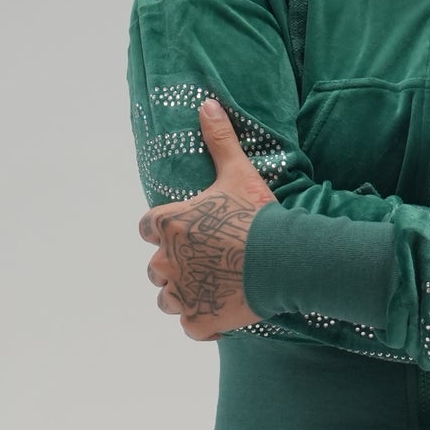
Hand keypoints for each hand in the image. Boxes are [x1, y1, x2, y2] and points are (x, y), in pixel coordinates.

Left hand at [138, 96, 275, 337]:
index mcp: (168, 225)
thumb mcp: (237, 172)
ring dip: (183, 295)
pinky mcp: (199, 320)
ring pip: (166, 299)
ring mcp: (181, 294)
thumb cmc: (257, 214)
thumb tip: (206, 102)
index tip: (185, 231)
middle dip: (174, 265)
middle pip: (155, 267)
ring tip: (211, 288)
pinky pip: (189, 327)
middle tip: (206, 260)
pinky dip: (202, 323)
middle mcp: (166, 261)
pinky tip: (220, 314)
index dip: (163, 230)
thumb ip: (219, 140)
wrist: (283, 258)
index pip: (146, 228)